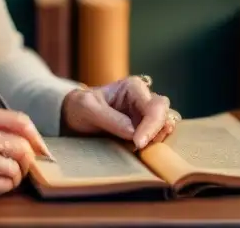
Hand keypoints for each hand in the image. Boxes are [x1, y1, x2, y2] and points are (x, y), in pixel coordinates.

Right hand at [0, 104, 52, 219]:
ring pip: (14, 167)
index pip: (18, 120)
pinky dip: (2, 188)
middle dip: (25, 161)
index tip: (40, 149)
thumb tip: (27, 138)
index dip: (35, 137)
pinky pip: (2, 185)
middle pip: (21, 145)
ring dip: (12, 177)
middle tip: (18, 169)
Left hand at [61, 75, 176, 150]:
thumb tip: (133, 132)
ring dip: (155, 141)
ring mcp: (146, 115)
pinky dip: (152, 146)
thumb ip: (110, 118)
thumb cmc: (80, 107)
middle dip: (156, 133)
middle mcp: (144, 99)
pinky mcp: (145, 130)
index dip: (150, 126)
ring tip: (133, 148)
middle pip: (165, 115)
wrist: (74, 118)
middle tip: (138, 148)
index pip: (153, 107)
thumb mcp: (87, 108)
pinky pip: (158, 138)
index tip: (138, 143)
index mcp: (133, 87)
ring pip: (165, 128)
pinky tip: (137, 151)